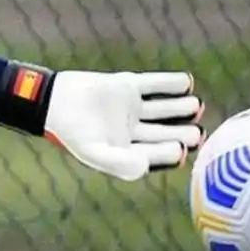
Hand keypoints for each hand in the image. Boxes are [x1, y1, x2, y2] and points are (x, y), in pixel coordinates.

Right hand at [44, 71, 205, 181]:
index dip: (170, 153)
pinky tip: (187, 83)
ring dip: (180, 108)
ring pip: (163, 108)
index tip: (181, 150)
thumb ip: (118, 163)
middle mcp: (132, 130)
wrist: (51, 100)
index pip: (155, 153)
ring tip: (196, 106)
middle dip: (182, 133)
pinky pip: (154, 84)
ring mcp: (131, 107)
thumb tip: (145, 167)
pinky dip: (171, 83)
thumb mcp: (92, 152)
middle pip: (164, 132)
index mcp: (125, 149)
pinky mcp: (127, 86)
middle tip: (198, 134)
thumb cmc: (70, 131)